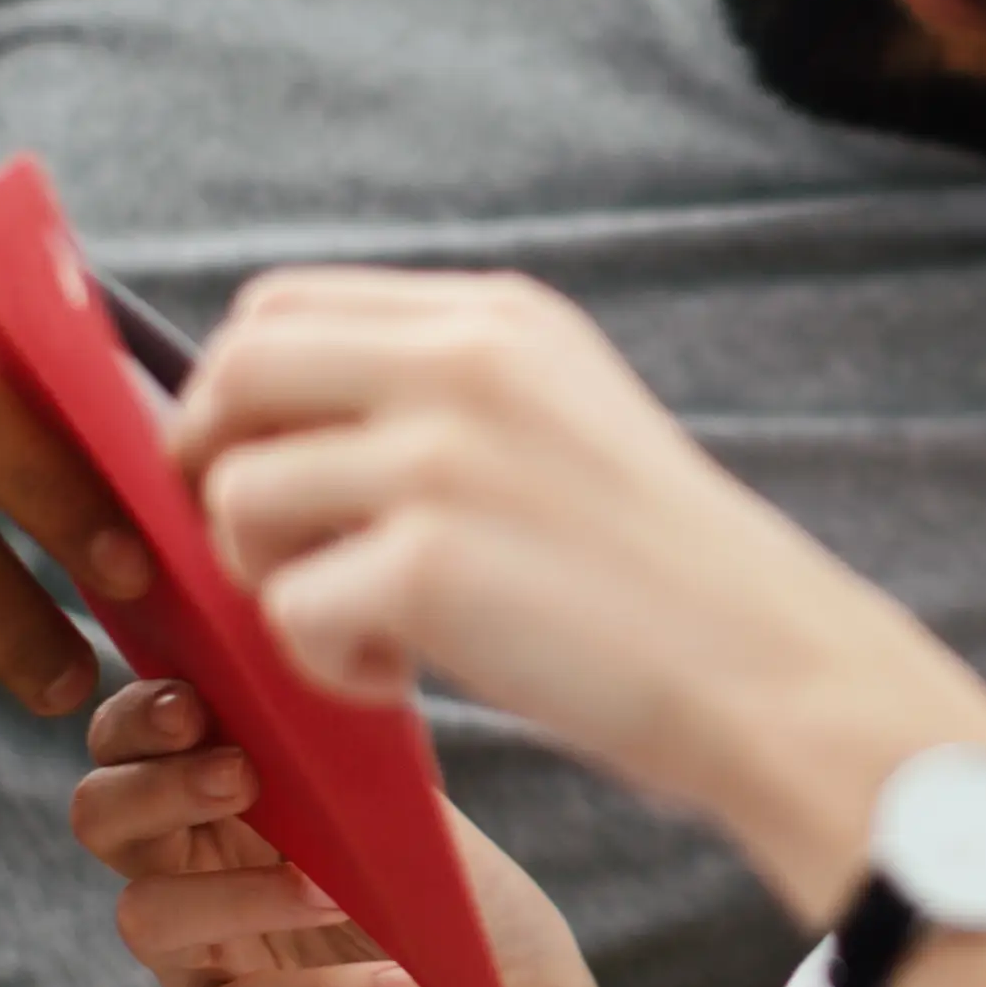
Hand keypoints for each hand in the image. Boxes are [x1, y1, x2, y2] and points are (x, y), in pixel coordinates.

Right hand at [71, 678, 616, 986]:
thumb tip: (307, 668)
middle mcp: (193, 880)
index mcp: (223, 805)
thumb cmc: (465, 904)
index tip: (194, 707)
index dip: (138, 719)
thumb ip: (346, 752)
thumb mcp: (412, 811)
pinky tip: (403, 983)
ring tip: (339, 895)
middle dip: (157, 787)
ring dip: (241, 892)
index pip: (127, 745)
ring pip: (146, 917)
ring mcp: (205, 969)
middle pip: (99, 818)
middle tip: (241, 776)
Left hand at [170, 270, 985, 922]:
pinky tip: (403, 679)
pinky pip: (285, 610)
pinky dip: (324, 664)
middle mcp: (461, 360)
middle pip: (234, 375)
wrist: (773, 673)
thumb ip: (439, 396)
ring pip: (240, 498)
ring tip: (370, 631)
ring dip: (272, 582)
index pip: (280, 307)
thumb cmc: (664, 582)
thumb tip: (267, 425)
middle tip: (268, 558)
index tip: (260, 471)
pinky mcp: (426, 566)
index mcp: (497, 319)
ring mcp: (440, 457)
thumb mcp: (562, 424)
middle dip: (213, 472)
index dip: (237, 395)